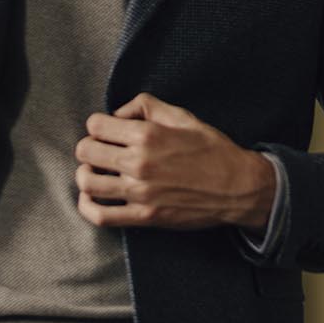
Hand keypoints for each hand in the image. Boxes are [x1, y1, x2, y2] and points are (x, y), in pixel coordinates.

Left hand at [73, 91, 274, 232]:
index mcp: (147, 134)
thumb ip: (146, 105)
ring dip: (86, 174)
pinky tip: (91, 197)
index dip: (98, 126)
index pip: (95, 125)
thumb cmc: (212, 150)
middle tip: (102, 151)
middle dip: (90, 147)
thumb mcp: (183, 116)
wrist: (238, 188)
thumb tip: (118, 113)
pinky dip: (87, 206)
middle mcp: (139, 162)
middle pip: (85, 151)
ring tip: (97, 171)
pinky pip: (101, 216)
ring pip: (87, 182)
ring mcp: (139, 192)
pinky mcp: (144, 217)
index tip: (108, 132)